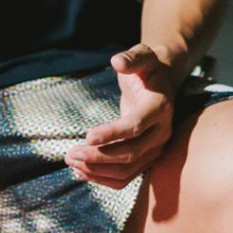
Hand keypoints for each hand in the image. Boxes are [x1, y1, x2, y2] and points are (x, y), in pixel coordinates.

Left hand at [64, 44, 178, 189]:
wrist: (162, 83)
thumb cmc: (147, 68)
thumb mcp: (142, 55)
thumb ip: (132, 58)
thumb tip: (118, 61)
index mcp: (160, 107)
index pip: (136, 125)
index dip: (112, 133)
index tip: (87, 135)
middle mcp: (162, 132)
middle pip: (130, 153)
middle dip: (98, 156)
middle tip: (70, 154)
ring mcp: (156, 148)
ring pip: (128, 169)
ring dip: (98, 170)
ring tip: (71, 161)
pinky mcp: (147, 158)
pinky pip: (127, 176)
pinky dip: (104, 178)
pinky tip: (81, 172)